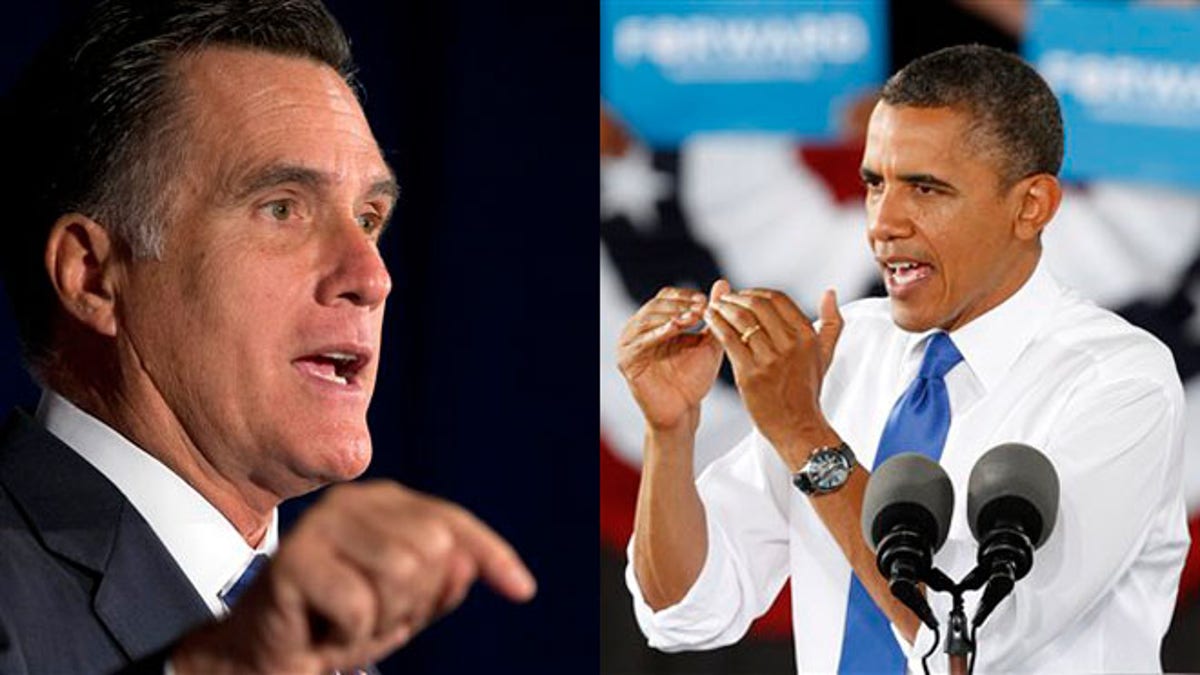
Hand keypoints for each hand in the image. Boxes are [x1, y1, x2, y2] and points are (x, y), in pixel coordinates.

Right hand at [172, 481, 535, 673]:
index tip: (523, 591)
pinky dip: (351, 634)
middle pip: (432, 549)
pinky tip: (325, 631)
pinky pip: (359, 605)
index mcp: (385, 503)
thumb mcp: (405, 606)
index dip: (492, 556)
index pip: (454, 523)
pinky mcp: (294, 560)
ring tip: (351, 621)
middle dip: (415, 600)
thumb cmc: (339, 623)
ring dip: (383, 617)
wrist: (267, 658)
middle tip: (375, 617)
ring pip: (401, 572)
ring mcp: (321, 525)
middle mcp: (353, 501)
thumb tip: (465, 567)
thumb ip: (441, 583)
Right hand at [617, 285, 723, 431]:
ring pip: (647, 318)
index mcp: (656, 322)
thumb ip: (714, 315)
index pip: (667, 297)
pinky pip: (640, 340)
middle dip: (680, 304)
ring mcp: (630, 343)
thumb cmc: (695, 378)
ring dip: (671, 315)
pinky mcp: (626, 359)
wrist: (683, 410)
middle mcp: (639, 328)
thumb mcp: (709, 342)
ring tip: (692, 317)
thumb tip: (723, 282)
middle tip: (701, 307)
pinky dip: (657, 331)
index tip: (707, 300)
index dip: (686, 296)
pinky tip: (674, 329)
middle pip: (656, 304)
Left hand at [704, 282, 843, 459]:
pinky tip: (709, 320)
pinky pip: (729, 339)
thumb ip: (831, 323)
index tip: (743, 295)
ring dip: (723, 308)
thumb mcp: (824, 354)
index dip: (756, 292)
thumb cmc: (807, 390)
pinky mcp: (750, 373)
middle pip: (757, 305)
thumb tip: (830, 293)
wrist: (797, 426)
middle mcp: (790, 344)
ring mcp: (770, 359)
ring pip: (741, 319)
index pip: (778, 299)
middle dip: (736, 297)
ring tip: (713, 307)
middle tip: (724, 298)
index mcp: (806, 335)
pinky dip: (716, 324)